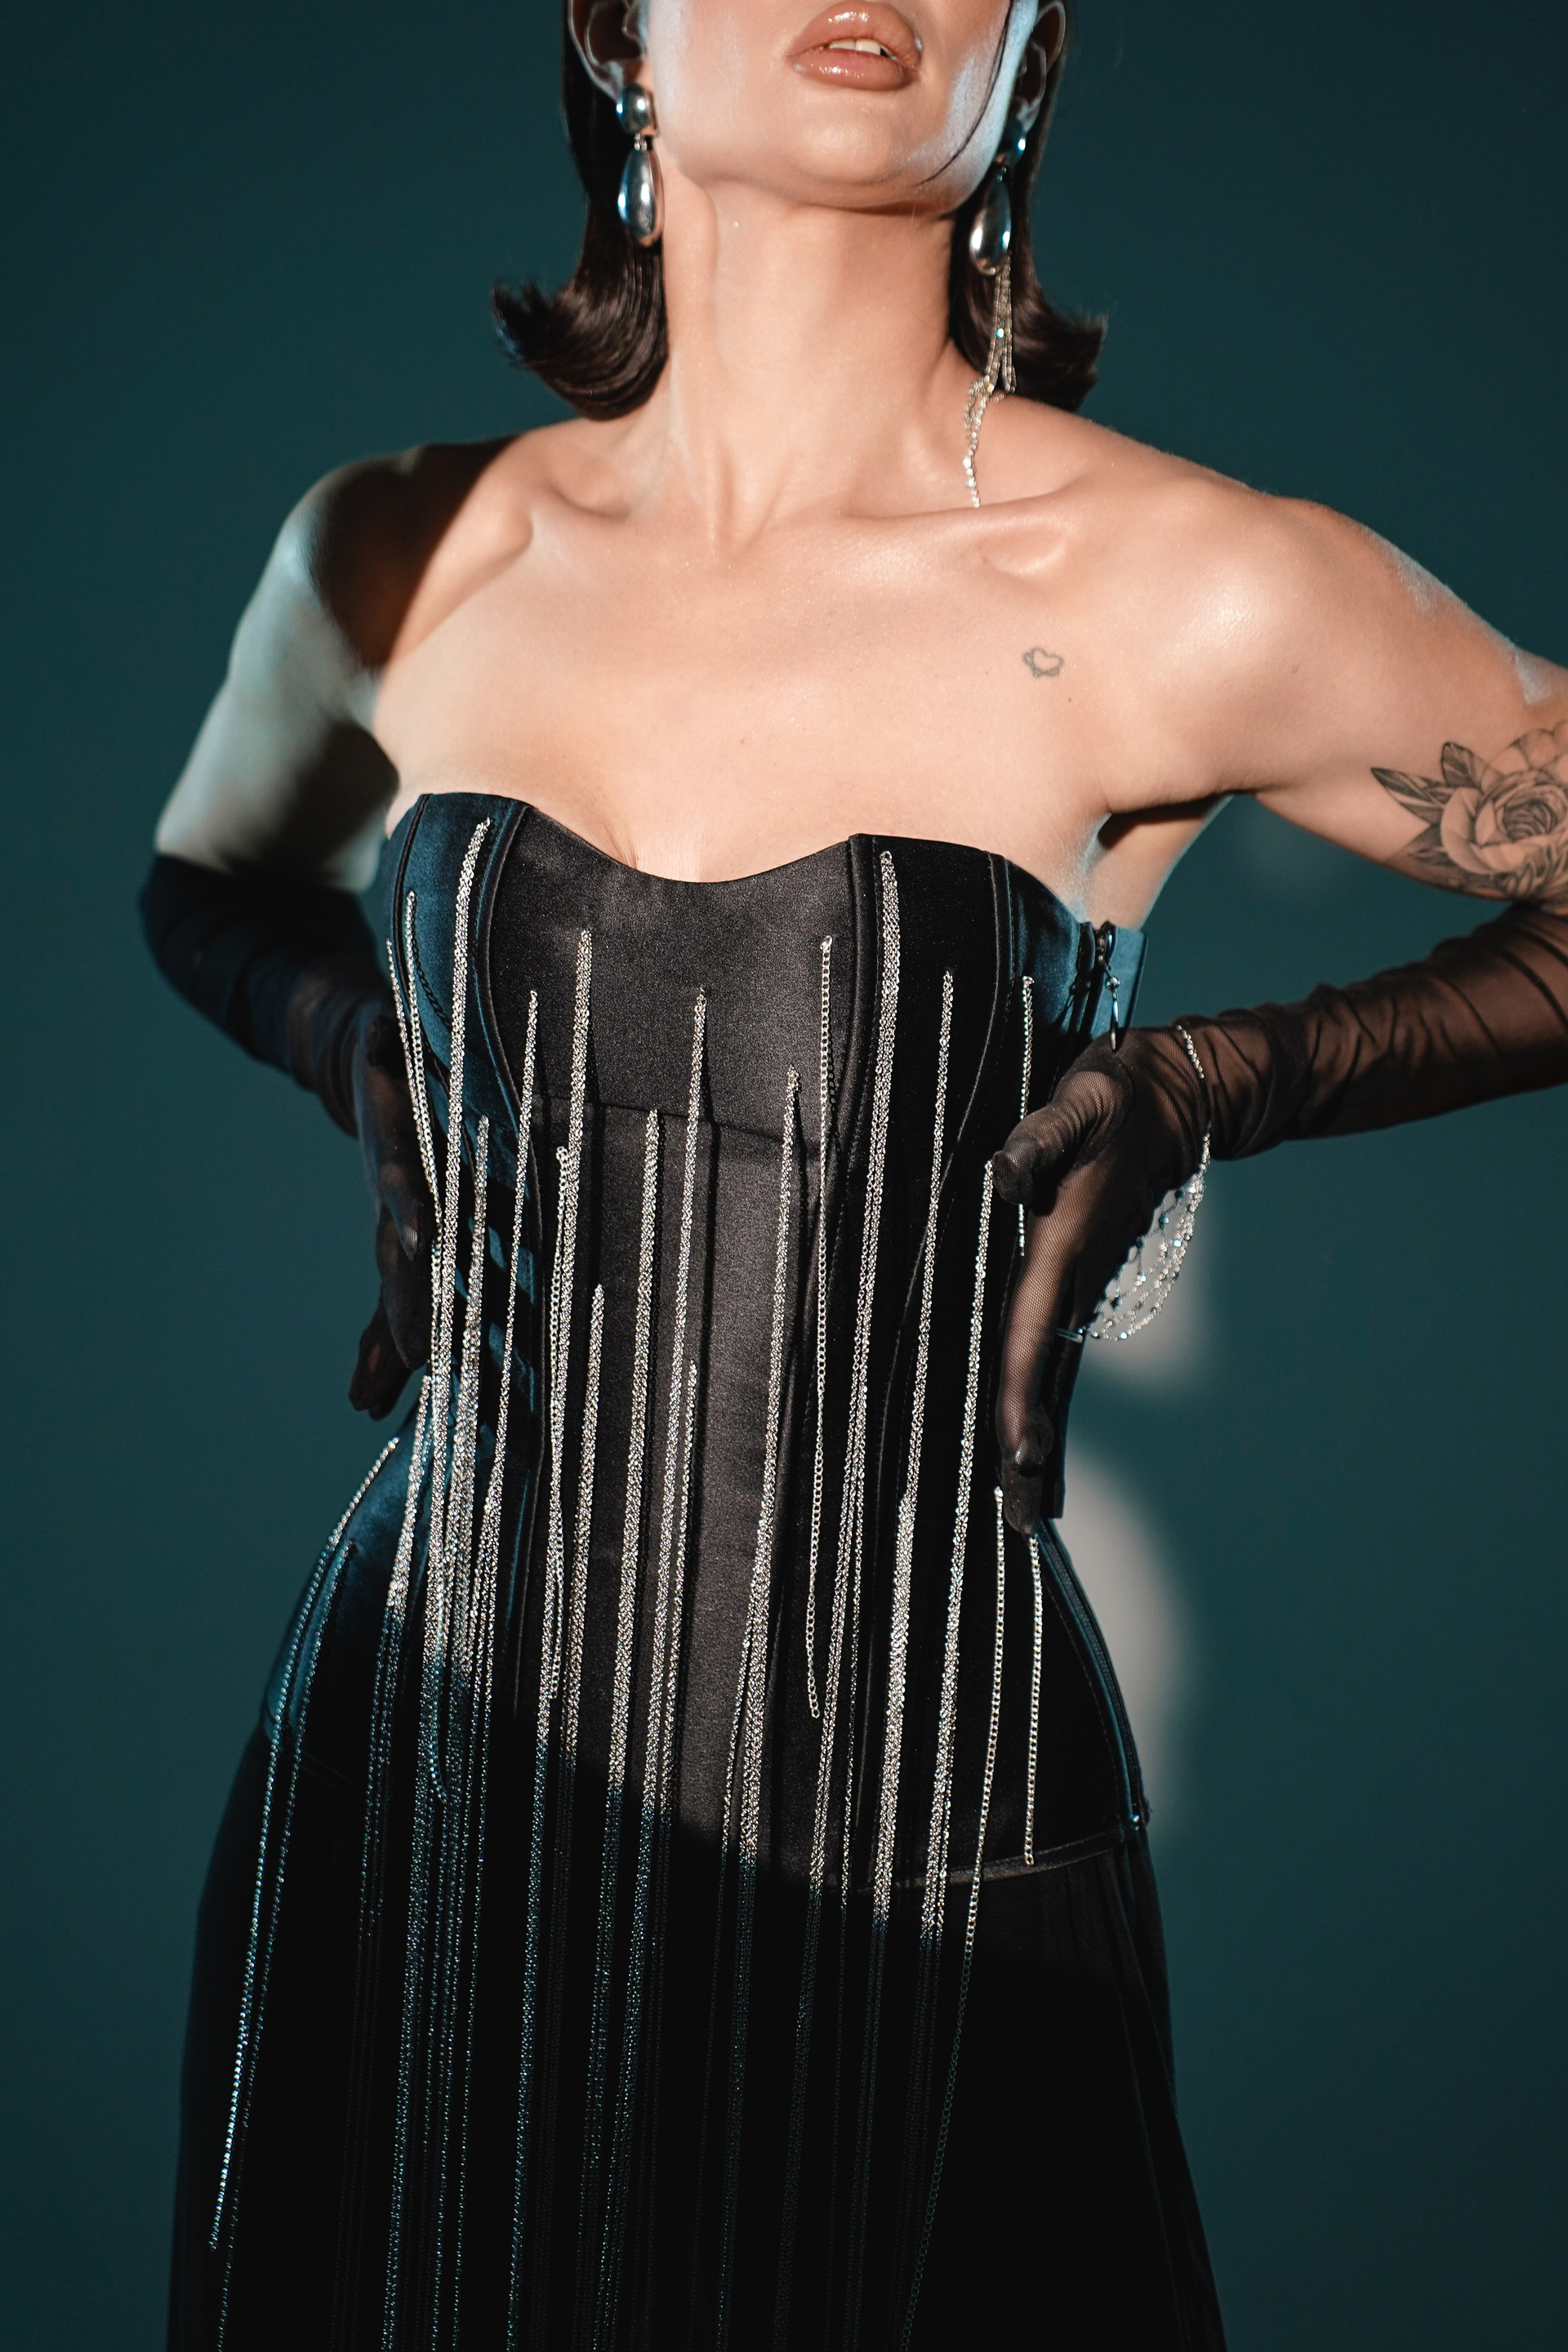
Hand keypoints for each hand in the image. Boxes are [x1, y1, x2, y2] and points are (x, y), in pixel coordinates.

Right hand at [346, 1003, 433, 1417]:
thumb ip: (384, 1036)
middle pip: (402, 1260)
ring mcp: (393, 1222)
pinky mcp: (400, 1236)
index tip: (422, 1240)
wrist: (360, 1065)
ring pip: (393, 1292)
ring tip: (366, 1402)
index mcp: (404, 1156)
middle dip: (410, 1307)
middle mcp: (396, 1198)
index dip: (413, 1212)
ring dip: (386, 1343)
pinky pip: (392, 1299)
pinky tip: (367, 1401)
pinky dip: (383, 1348)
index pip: (410, 1189)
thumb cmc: (392, 1057)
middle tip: (422, 1356)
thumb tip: (382, 1019)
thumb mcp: (385, 1042)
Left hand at [989, 1028, 1206, 1532]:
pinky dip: (1045, 1402)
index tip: (1018, 1453)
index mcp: (1062, 1251)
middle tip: (1020, 1524)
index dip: (1023, 1394)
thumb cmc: (1115, 1097)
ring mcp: (1080, 1288)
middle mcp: (1072, 1282)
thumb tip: (1003, 1176)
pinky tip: (1035, 1437)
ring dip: (1040, 1439)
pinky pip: (1057, 1355)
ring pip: (1054, 1377)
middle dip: (1034, 1451)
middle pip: (1048, 1380)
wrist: (1175, 1100)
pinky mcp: (1079, 1283)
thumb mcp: (1079, 1102)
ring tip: (1025, 1508)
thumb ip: (1040, 1138)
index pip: (1033, 1335)